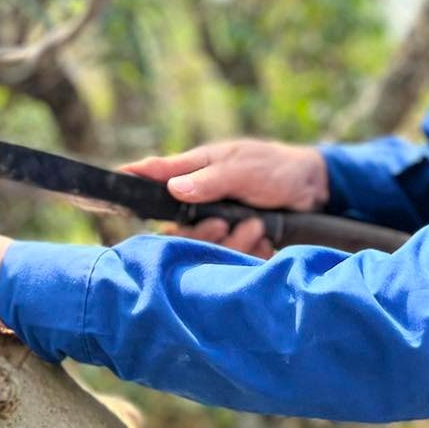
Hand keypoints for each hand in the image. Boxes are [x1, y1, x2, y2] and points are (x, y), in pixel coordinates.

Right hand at [120, 140, 328, 260]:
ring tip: (258, 226)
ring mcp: (217, 221)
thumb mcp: (244, 168)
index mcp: (196, 171)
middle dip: (203, 233)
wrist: (314, 189)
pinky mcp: (235, 241)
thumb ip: (210, 179)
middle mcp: (200, 199)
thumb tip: (173, 188)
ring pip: (205, 248)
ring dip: (234, 242)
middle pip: (178, 228)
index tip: (114, 180)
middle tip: (226, 224)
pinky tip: (266, 240)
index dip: (133, 179)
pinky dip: (250, 253)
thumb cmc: (276, 169)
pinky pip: (230, 259)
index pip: (156, 174)